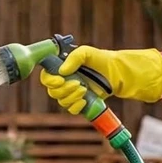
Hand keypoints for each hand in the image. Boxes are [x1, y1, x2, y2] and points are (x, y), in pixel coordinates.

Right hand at [40, 45, 161, 111]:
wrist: (116, 73)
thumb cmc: (100, 60)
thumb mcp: (87, 53)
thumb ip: (74, 58)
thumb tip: (62, 71)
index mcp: (61, 69)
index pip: (45, 77)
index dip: (50, 80)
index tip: (61, 79)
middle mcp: (63, 82)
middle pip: (52, 92)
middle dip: (65, 89)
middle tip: (79, 83)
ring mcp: (71, 93)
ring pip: (61, 101)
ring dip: (72, 97)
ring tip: (85, 89)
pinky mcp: (79, 103)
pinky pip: (71, 109)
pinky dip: (76, 106)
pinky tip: (84, 101)